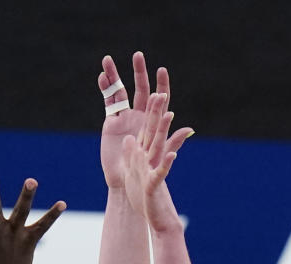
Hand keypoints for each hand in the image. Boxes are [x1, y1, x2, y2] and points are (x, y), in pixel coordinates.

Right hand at [97, 52, 190, 193]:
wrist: (125, 180)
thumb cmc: (144, 170)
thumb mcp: (158, 155)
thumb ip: (172, 141)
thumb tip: (189, 129)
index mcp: (152, 120)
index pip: (159, 97)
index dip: (161, 84)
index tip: (161, 70)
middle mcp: (139, 114)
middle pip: (140, 88)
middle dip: (138, 71)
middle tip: (137, 56)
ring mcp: (124, 117)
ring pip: (120, 91)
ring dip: (114, 76)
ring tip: (107, 60)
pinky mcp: (111, 122)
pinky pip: (108, 102)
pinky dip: (105, 89)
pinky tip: (102, 78)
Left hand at [121, 94, 190, 233]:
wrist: (156, 217)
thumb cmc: (145, 195)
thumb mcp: (137, 170)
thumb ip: (134, 152)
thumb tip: (131, 137)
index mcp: (147, 152)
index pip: (150, 125)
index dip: (152, 107)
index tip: (155, 87)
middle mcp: (153, 157)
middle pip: (155, 130)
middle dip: (157, 111)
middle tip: (161, 90)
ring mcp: (155, 169)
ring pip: (159, 147)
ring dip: (164, 131)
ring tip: (170, 115)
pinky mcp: (154, 184)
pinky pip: (161, 174)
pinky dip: (166, 165)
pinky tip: (171, 156)